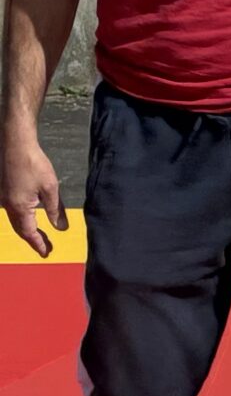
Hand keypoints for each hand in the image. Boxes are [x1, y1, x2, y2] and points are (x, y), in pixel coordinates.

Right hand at [2, 131, 64, 257]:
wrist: (15, 143)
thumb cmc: (33, 163)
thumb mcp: (50, 188)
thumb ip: (55, 210)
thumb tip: (61, 228)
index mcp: (19, 207)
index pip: (29, 232)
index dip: (38, 244)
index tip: (46, 253)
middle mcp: (7, 204)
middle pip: (20, 228)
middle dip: (33, 239)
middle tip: (44, 248)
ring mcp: (2, 197)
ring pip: (14, 219)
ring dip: (26, 229)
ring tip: (38, 235)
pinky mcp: (2, 189)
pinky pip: (11, 209)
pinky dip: (21, 217)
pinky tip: (28, 216)